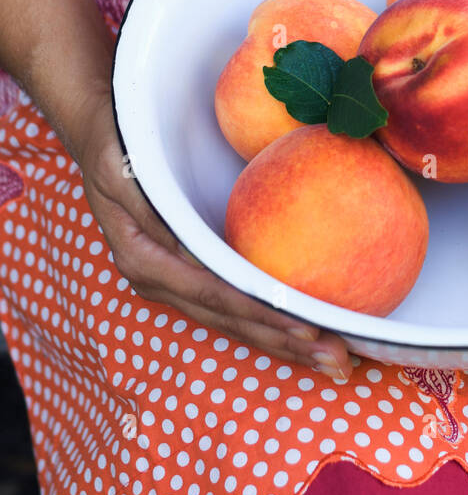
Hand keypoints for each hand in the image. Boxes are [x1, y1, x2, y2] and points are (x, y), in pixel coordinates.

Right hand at [71, 87, 352, 379]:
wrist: (104, 135)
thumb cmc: (117, 142)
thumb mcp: (124, 167)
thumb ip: (151, 208)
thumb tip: (192, 251)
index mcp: (144, 259)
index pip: (214, 294)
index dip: (261, 313)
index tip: (307, 326)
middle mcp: (160, 280)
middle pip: (229, 320)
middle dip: (284, 342)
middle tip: (338, 359)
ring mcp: (175, 282)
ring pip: (234, 321)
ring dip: (284, 342)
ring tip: (334, 359)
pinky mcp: (190, 275)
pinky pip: (233, 305)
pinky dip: (269, 321)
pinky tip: (306, 333)